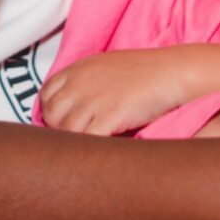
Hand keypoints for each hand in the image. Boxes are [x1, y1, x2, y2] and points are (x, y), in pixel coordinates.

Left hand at [38, 49, 200, 136]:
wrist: (173, 72)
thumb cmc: (145, 72)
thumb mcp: (107, 67)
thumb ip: (85, 82)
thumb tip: (73, 107)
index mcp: (78, 68)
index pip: (46, 94)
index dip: (52, 113)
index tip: (62, 124)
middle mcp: (80, 82)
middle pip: (52, 115)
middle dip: (60, 131)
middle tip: (78, 141)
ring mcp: (93, 99)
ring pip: (67, 131)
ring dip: (76, 143)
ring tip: (90, 150)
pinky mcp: (109, 115)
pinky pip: (88, 140)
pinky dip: (92, 149)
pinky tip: (103, 152)